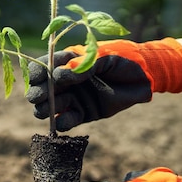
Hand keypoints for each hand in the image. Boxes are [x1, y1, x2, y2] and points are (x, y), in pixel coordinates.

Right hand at [26, 38, 181, 130]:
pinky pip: (66, 121)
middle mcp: (65, 81)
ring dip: (45, 108)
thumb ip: (82, 65)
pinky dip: (61, 123)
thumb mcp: (103, 57)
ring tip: (50, 108)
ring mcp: (72, 97)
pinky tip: (62, 121)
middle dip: (38, 92)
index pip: (43, 67)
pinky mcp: (82, 113)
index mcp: (66, 62)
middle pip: (41, 88)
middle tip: (40, 96)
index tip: (39, 77)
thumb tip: (58, 75)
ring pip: (49, 106)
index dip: (37, 72)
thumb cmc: (122, 60)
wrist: (144, 77)